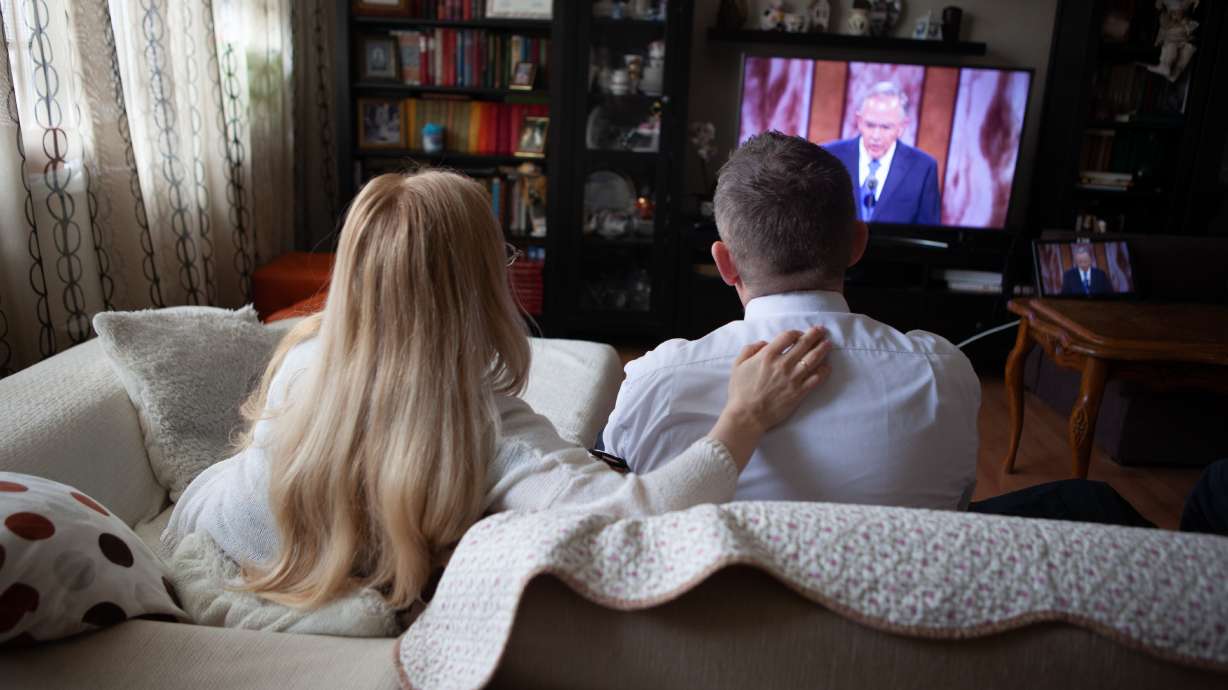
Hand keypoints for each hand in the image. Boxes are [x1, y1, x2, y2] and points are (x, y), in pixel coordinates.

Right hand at [710, 327, 832, 469]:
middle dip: (814, 335)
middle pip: (804, 344)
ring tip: (828, 344)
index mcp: (768, 355)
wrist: (747, 415)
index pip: (788, 336)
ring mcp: (793, 378)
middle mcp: (783, 364)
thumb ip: (750, 349)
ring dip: (822, 349)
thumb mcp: (737, 365)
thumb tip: (764, 343)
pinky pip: (816, 379)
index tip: (799, 334)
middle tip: (821, 331)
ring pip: (813, 359)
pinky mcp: (799, 392)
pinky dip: (823, 372)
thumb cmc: (740, 391)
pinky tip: (827, 366)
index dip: (796, 332)